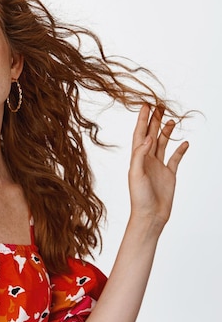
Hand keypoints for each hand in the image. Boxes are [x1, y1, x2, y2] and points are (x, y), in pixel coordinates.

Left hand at [128, 105, 188, 232]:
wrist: (150, 215)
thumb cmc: (139, 197)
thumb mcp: (136, 174)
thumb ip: (140, 155)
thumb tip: (147, 138)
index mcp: (137, 158)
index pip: (140, 134)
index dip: (142, 120)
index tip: (146, 105)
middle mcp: (147, 160)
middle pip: (151, 135)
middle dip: (154, 121)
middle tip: (159, 106)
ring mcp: (158, 166)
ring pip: (163, 144)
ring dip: (166, 132)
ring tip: (170, 119)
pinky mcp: (169, 175)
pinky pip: (175, 159)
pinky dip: (180, 150)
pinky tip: (185, 142)